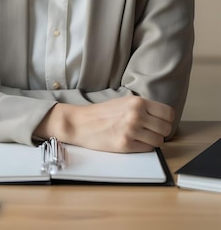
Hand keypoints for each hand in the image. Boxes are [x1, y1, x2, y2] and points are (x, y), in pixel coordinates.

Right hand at [34, 96, 173, 152]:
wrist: (82, 123)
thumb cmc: (103, 113)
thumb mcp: (125, 102)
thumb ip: (143, 108)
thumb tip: (162, 118)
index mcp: (138, 102)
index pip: (168, 113)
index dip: (166, 120)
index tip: (160, 122)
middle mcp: (136, 115)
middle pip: (166, 128)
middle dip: (160, 132)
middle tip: (150, 132)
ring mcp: (131, 130)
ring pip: (159, 141)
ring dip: (152, 141)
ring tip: (141, 137)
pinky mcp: (125, 144)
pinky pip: (147, 149)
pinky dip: (143, 147)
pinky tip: (133, 142)